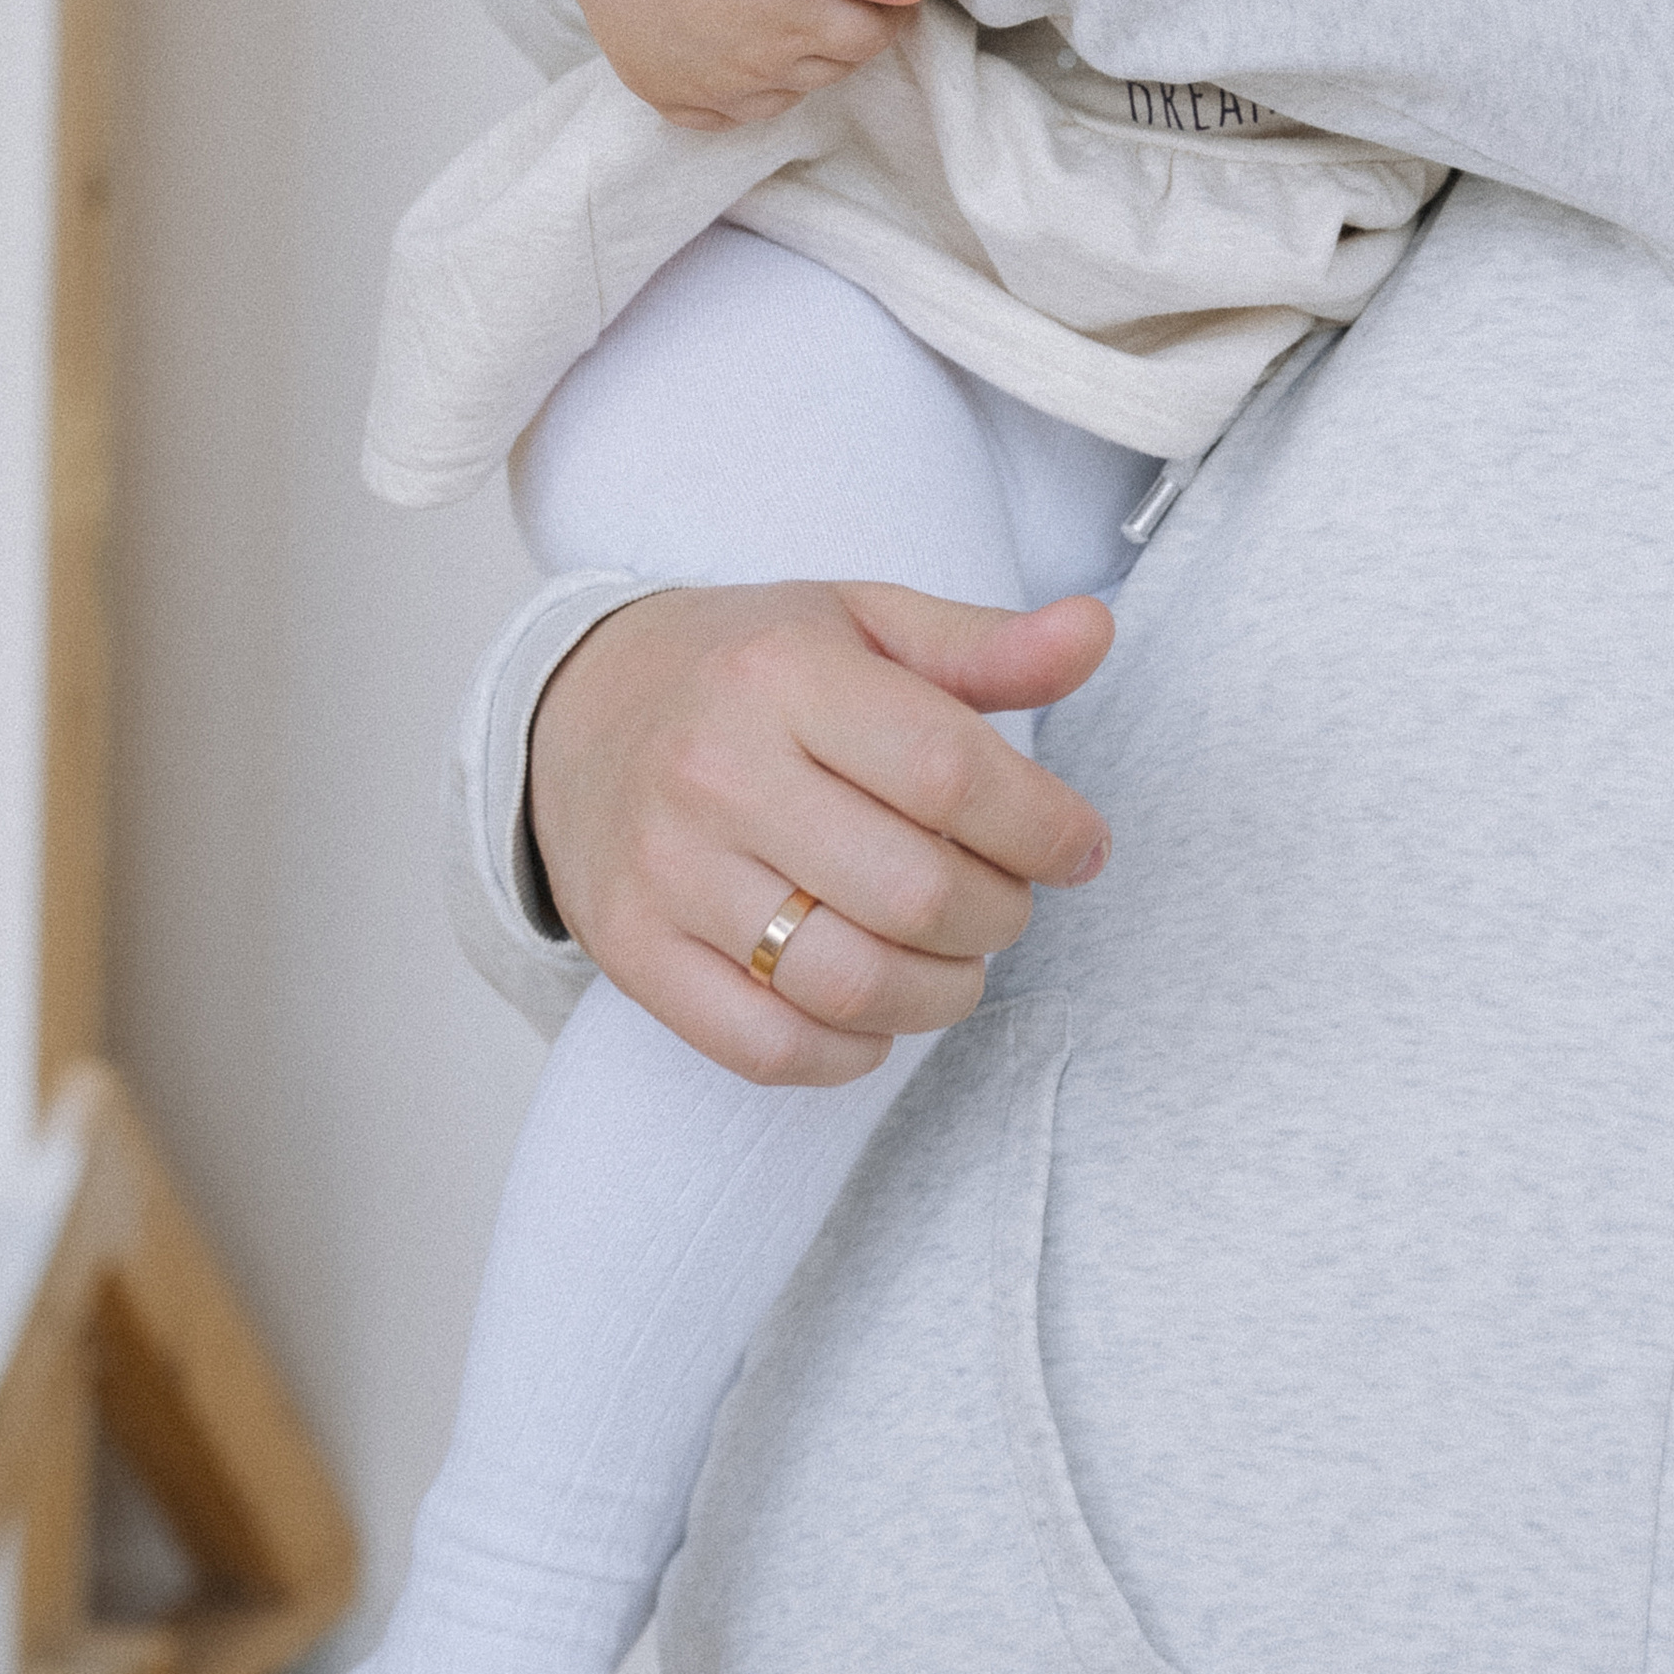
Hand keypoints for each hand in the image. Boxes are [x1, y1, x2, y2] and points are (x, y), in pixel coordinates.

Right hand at [517, 0, 930, 128]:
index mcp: (802, 29)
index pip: (873, 38)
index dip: (890, 12)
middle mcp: (764, 74)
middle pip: (832, 68)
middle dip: (847, 36)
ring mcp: (715, 92)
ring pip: (784, 96)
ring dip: (799, 68)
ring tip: (787, 24)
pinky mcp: (670, 98)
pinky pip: (723, 117)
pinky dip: (742, 97)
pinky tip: (739, 64)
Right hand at [526, 580, 1115, 1082]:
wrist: (579, 705)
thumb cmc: (751, 665)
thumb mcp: (865, 622)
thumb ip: (986, 645)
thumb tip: (1095, 632)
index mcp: (786, 674)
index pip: (948, 772)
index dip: (1044, 827)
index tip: (1080, 847)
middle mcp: (717, 772)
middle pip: (911, 893)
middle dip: (998, 916)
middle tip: (1010, 901)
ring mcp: (667, 870)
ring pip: (847, 983)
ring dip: (940, 993)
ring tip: (955, 959)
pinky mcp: (632, 951)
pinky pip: (765, 1048)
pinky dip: (848, 1051)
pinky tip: (875, 1013)